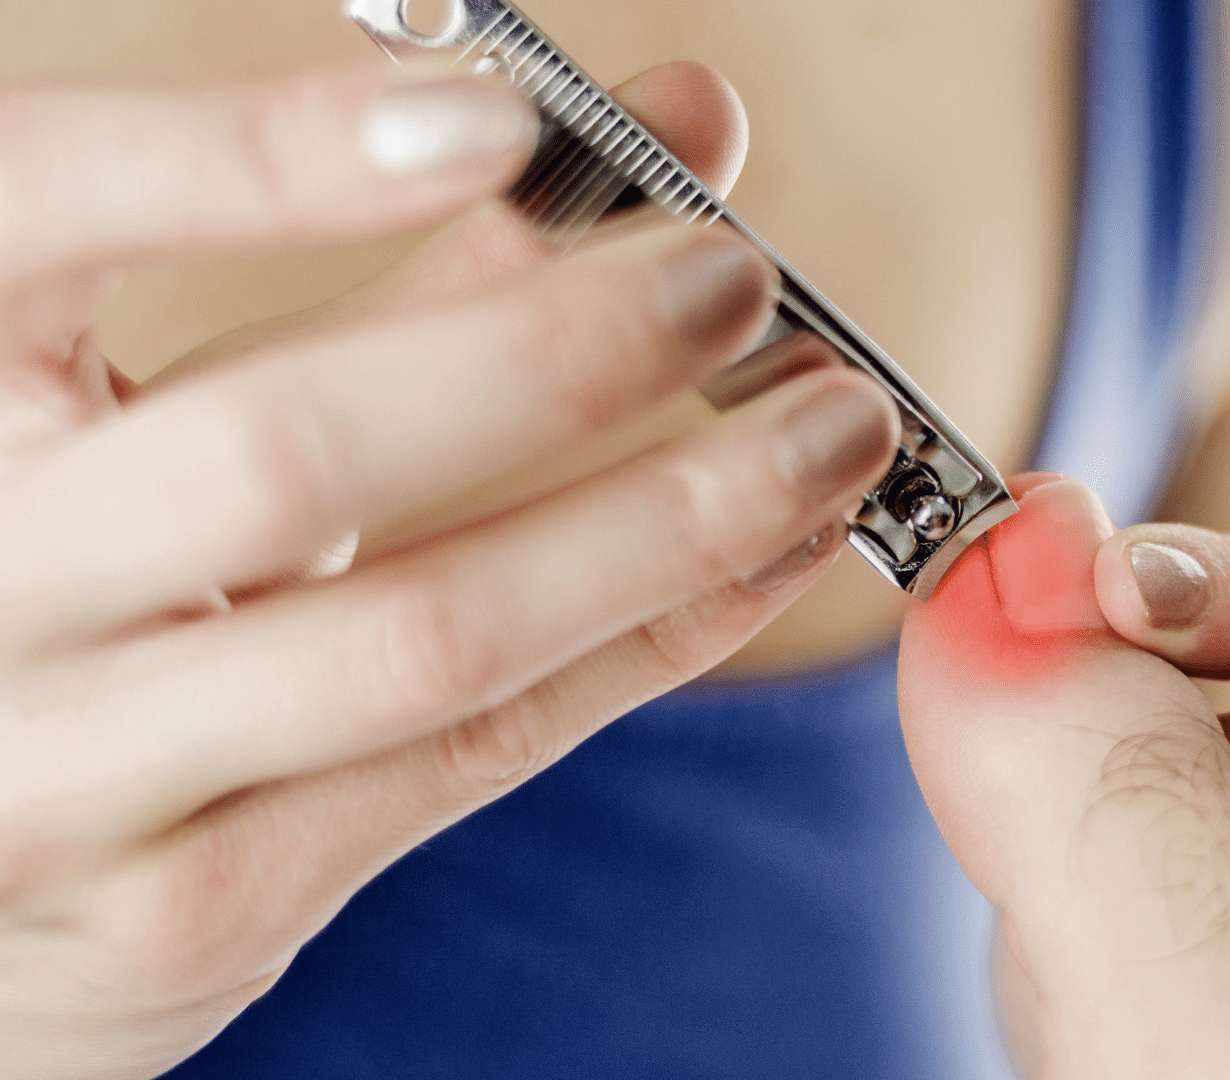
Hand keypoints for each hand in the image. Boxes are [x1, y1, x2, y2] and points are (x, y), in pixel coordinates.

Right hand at [0, 64, 896, 1078]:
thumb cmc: (56, 572)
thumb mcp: (156, 395)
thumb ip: (394, 260)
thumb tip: (670, 124)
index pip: (48, 214)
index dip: (272, 163)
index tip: (507, 118)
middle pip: (282, 454)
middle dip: (550, 356)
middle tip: (733, 278)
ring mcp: (60, 782)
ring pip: (420, 636)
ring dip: (663, 520)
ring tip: (829, 428)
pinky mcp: (184, 912)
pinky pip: (467, 757)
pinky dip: (644, 643)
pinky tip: (768, 557)